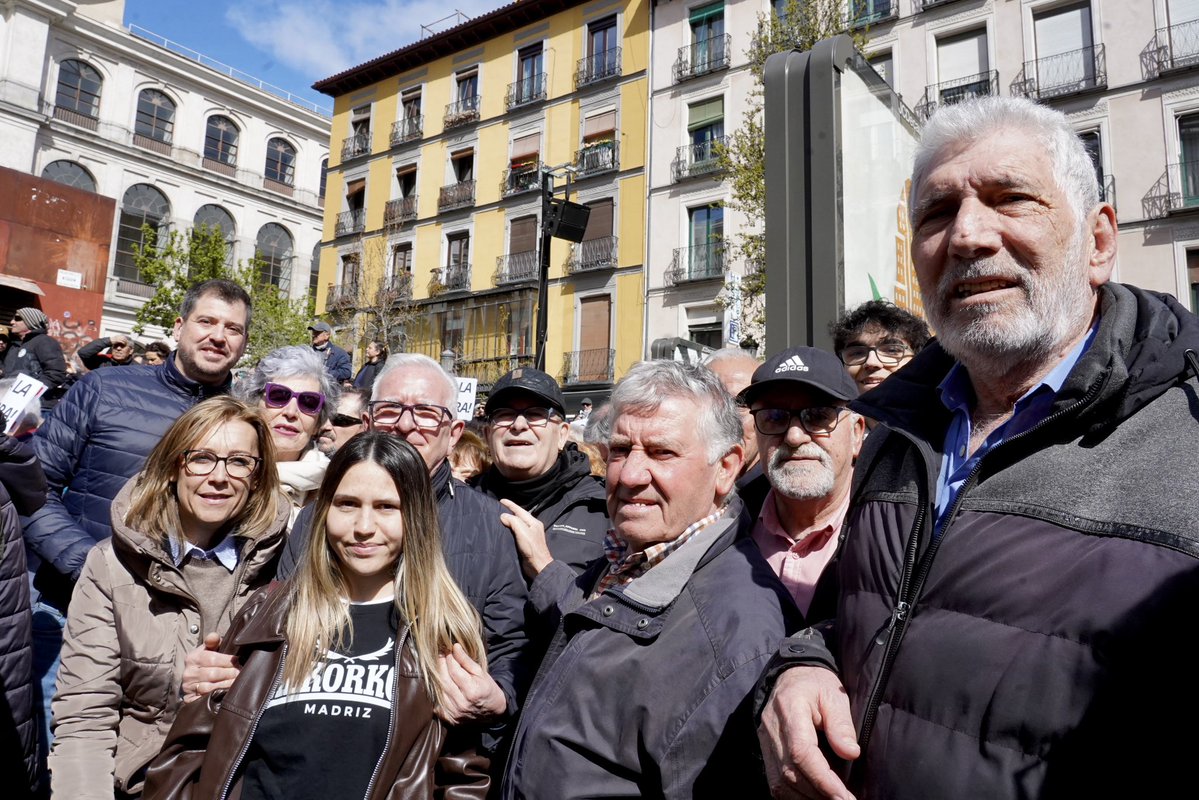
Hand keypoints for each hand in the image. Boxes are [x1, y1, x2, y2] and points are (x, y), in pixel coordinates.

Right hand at [180, 633, 239, 702]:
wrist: (193, 681)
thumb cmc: (206, 663)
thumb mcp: (208, 650)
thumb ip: (213, 642)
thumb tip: (214, 636)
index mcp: (192, 658)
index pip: (212, 658)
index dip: (227, 660)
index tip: (238, 661)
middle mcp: (188, 673)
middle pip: (213, 673)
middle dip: (230, 673)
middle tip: (240, 673)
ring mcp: (188, 687)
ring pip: (210, 687)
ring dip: (226, 684)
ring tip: (236, 682)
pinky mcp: (190, 699)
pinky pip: (205, 698)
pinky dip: (217, 695)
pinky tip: (227, 693)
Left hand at [435, 643, 506, 723]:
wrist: (492, 710)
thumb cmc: (487, 688)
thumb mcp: (481, 673)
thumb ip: (466, 660)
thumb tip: (455, 647)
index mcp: (472, 691)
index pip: (454, 671)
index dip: (449, 659)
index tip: (447, 650)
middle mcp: (462, 704)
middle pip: (444, 680)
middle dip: (440, 665)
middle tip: (440, 656)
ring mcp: (454, 713)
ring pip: (439, 691)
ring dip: (437, 677)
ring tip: (440, 667)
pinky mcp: (449, 718)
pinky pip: (437, 702)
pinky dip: (437, 692)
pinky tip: (441, 683)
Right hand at [499, 498, 553, 579]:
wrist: (538, 566)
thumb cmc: (532, 549)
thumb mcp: (523, 532)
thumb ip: (514, 521)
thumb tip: (503, 516)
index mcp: (533, 522)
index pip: (520, 510)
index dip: (510, 505)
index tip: (501, 500)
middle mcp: (532, 527)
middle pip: (518, 516)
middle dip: (509, 512)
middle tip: (498, 508)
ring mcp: (529, 536)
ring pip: (517, 525)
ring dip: (509, 521)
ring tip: (499, 518)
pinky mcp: (525, 544)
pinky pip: (516, 533)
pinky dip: (509, 530)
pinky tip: (503, 531)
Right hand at [758, 666, 859, 799]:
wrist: (790, 675)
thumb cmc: (815, 684)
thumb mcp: (834, 695)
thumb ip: (841, 723)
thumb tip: (851, 753)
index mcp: (790, 709)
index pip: (801, 751)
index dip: (822, 778)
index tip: (843, 796)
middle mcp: (772, 729)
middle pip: (790, 772)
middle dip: (819, 793)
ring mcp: (765, 742)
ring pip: (780, 782)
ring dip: (807, 797)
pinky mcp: (766, 751)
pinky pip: (775, 781)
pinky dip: (795, 795)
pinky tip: (814, 796)